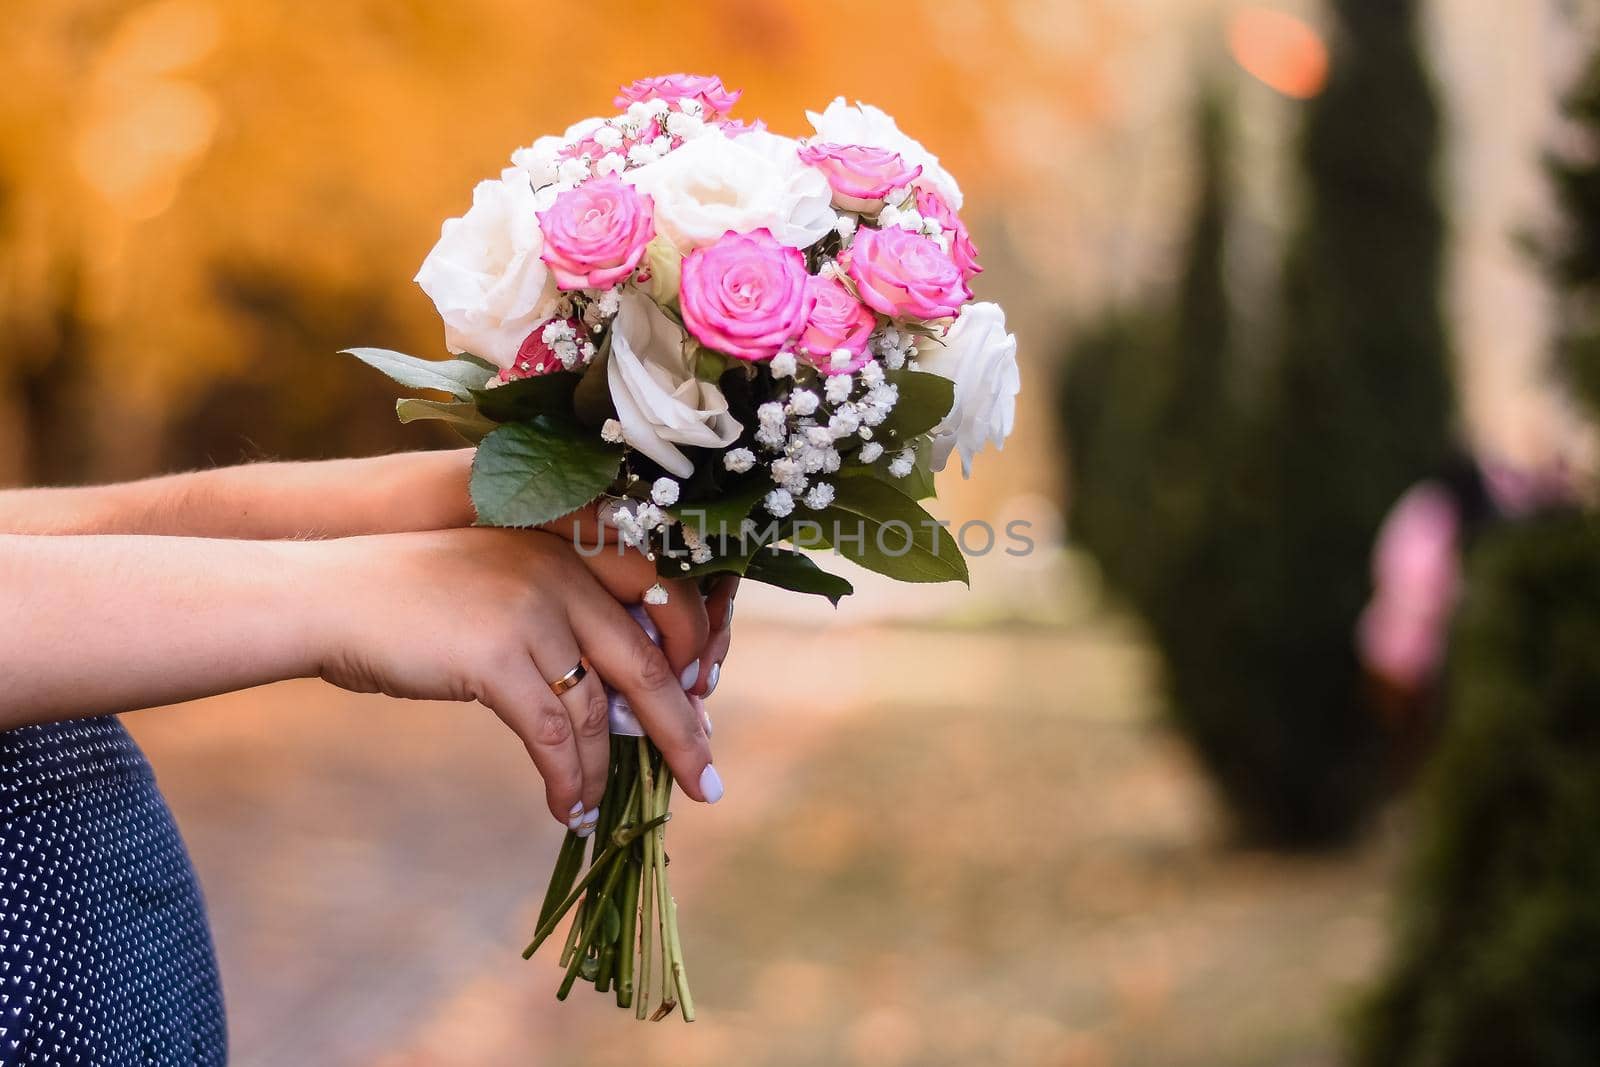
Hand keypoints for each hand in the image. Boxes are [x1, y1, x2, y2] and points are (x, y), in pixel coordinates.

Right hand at [306, 528, 719, 829]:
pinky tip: (566, 808)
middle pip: (650, 661)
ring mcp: (531, 610)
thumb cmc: (414, 600)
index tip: (700, 707)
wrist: (329, 597)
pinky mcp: (496, 656)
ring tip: (606, 811)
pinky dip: (568, 780)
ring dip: (609, 773)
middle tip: (706, 780)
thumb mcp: (506, 586)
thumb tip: (628, 698)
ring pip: (601, 710)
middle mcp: (563, 569)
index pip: (666, 599)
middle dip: (682, 729)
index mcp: (574, 544)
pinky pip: (554, 736)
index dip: (691, 659)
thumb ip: (568, 618)